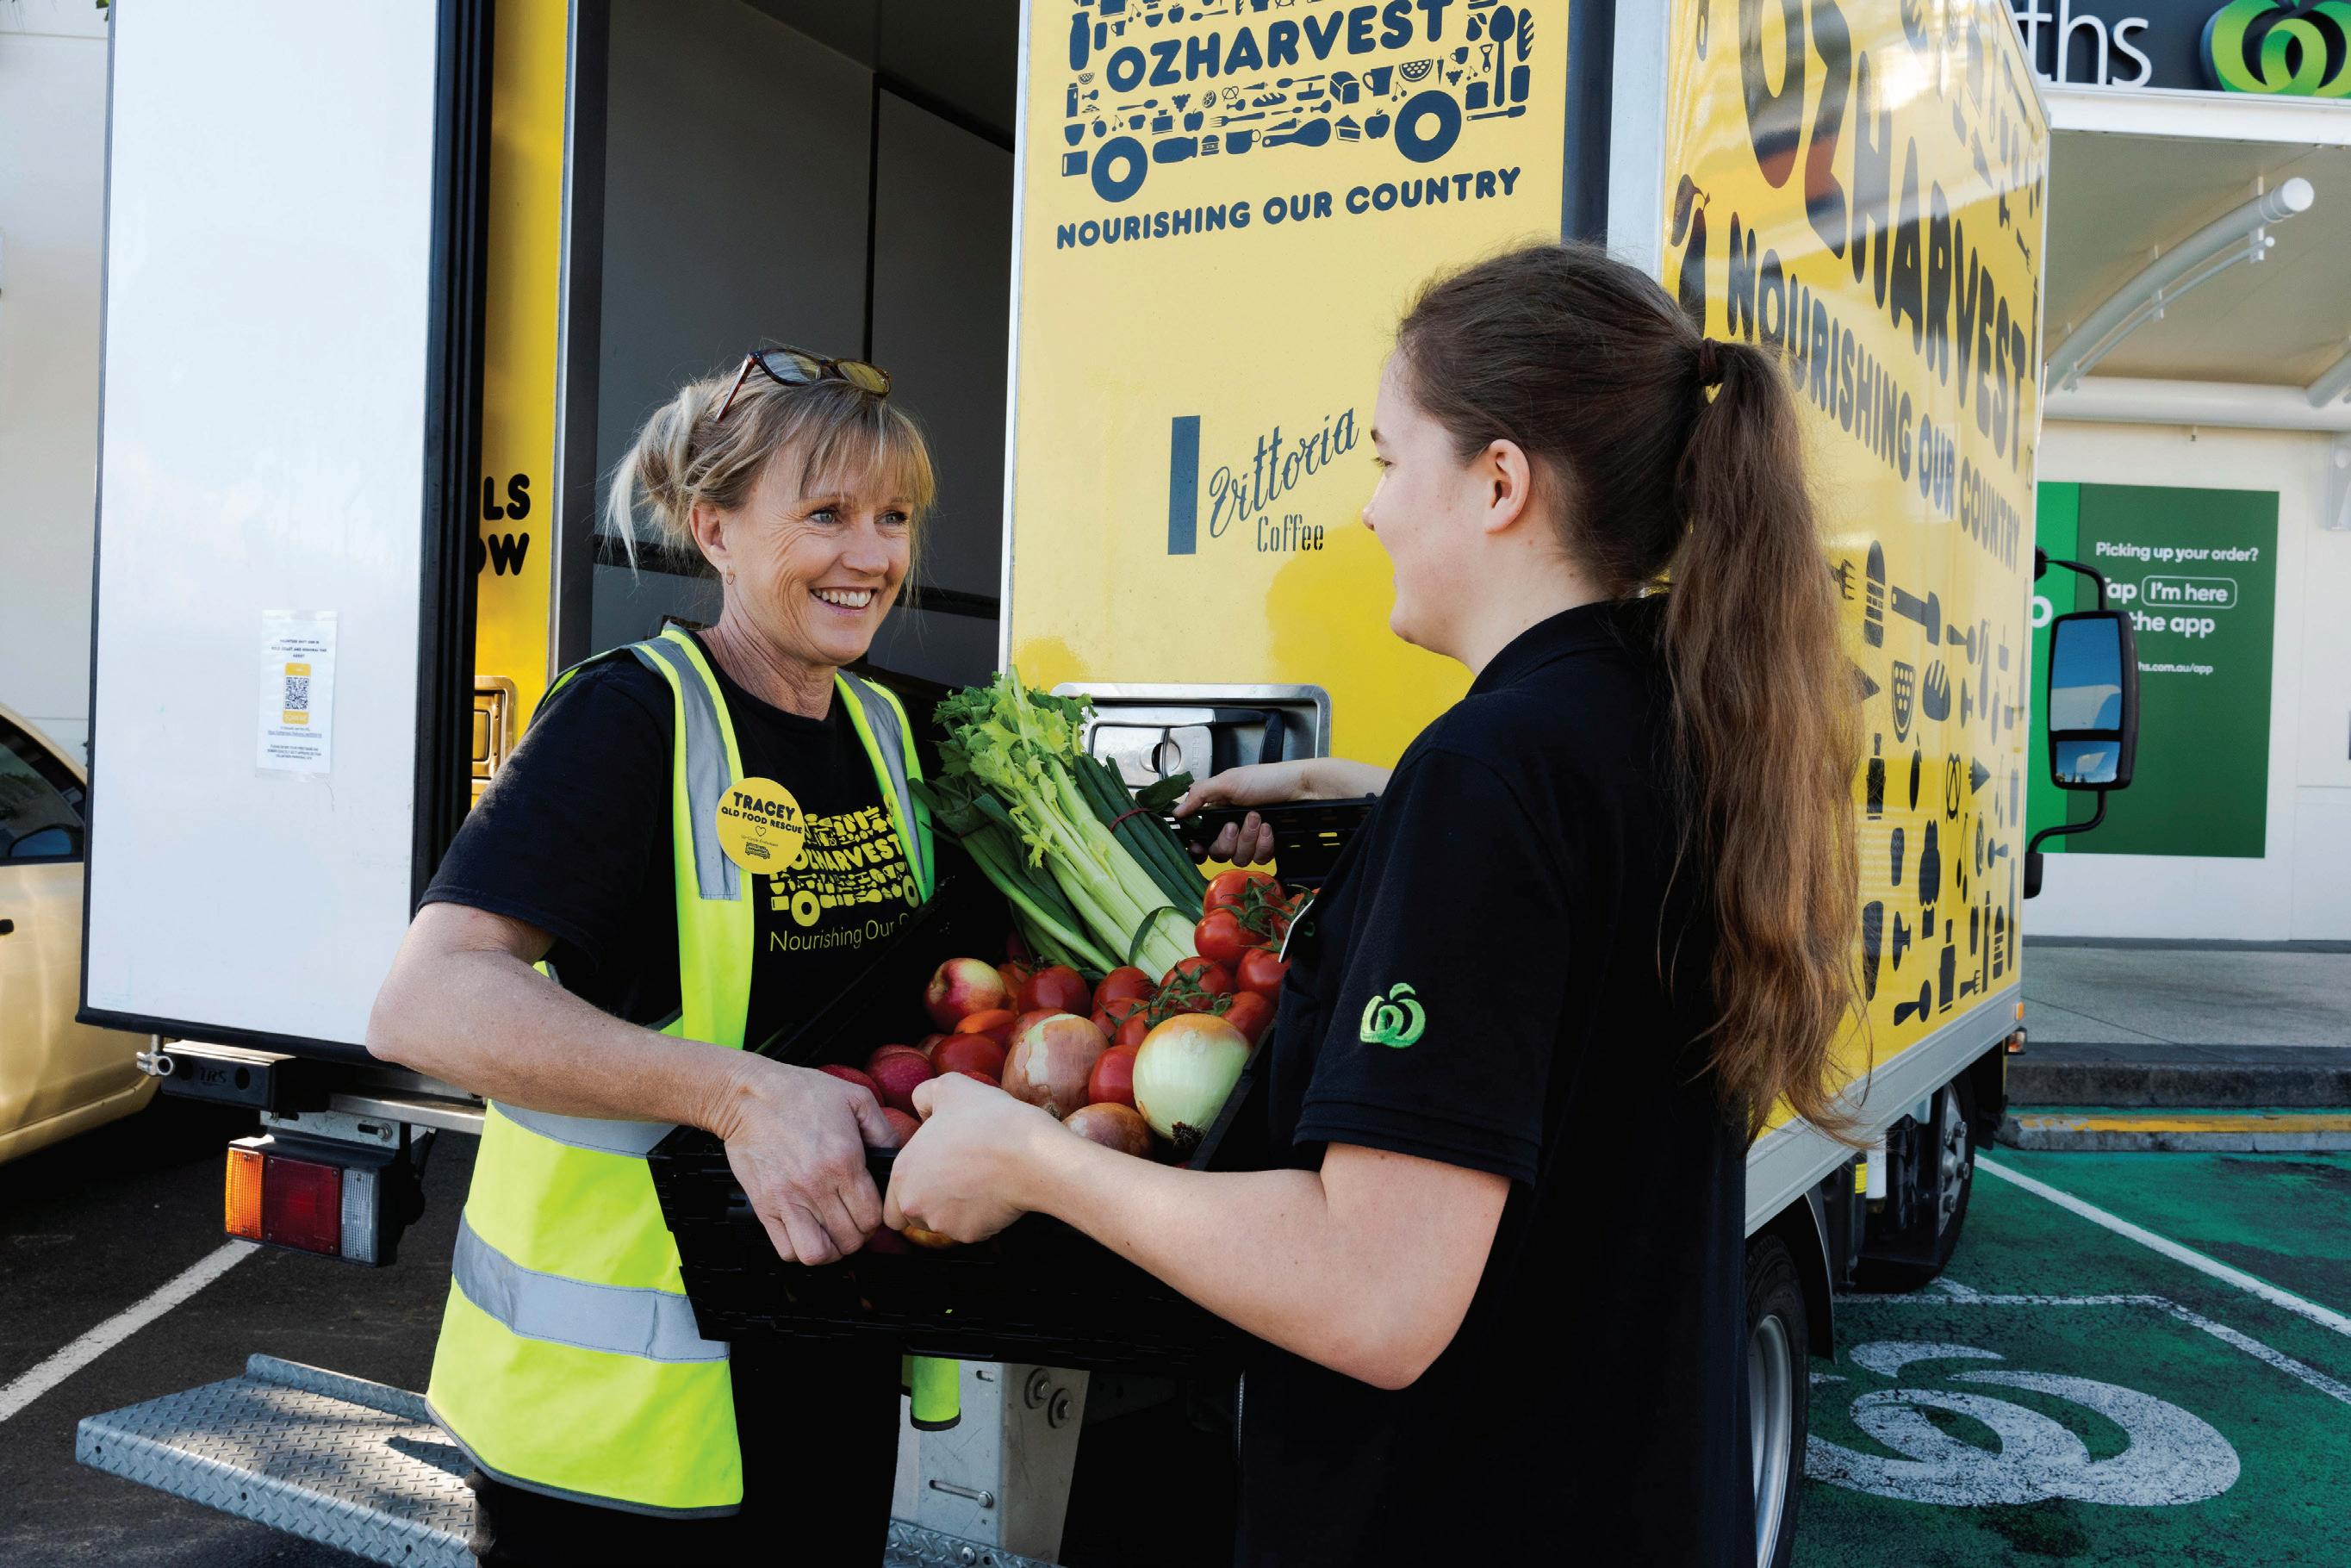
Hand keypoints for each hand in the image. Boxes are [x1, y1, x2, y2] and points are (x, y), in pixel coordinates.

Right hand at [711, 1058, 896, 1264]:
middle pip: (849, 1239)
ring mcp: (788, 1199)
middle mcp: (817, 1185)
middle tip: (852, 1223)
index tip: (869, 1211)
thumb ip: (883, 1128)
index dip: (876, 1220)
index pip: (872, 1217)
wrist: (748, 1096)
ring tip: (830, 1235)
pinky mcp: (764, 1205)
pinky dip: (799, 1250)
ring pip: (818, 1253)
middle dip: (857, 1236)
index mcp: (844, 1161)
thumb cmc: (800, 1093)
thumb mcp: (855, 1097)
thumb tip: (896, 1155)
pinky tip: (806, 1232)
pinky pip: (786, 1249)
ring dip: (830, 1251)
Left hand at [882, 1074, 1061, 1244]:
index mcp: (903, 1173)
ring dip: (955, 1207)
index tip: (931, 1172)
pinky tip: (994, 1191)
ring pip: (942, 1223)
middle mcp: (916, 1204)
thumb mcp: (950, 1087)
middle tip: (956, 1175)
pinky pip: (970, 1229)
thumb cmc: (989, 1120)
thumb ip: (925, 1095)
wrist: (1030, 1155)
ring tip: (978, 1178)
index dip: (910, 1186)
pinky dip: (980, 1215)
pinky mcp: (971, 1235)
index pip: (890, 1199)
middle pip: (914, 1214)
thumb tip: (922, 1106)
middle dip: (930, 1200)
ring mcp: (944, 1223)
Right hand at [1172, 758, 1392, 863]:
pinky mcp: (1266, 846)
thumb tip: (1177, 810)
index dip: (1196, 847)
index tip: (1198, 848)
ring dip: (1247, 839)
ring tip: (1258, 819)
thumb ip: (1200, 795)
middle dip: (1226, 840)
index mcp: (1217, 809)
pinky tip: (1269, 829)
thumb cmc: (1266, 779)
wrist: (1302, 788)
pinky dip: (1264, 844)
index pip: (1199, 836)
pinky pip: (1258, 858)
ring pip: (1238, 857)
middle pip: (1217, 852)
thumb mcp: (1228, 780)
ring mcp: (1249, 838)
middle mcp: (1231, 825)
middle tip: (1234, 824)